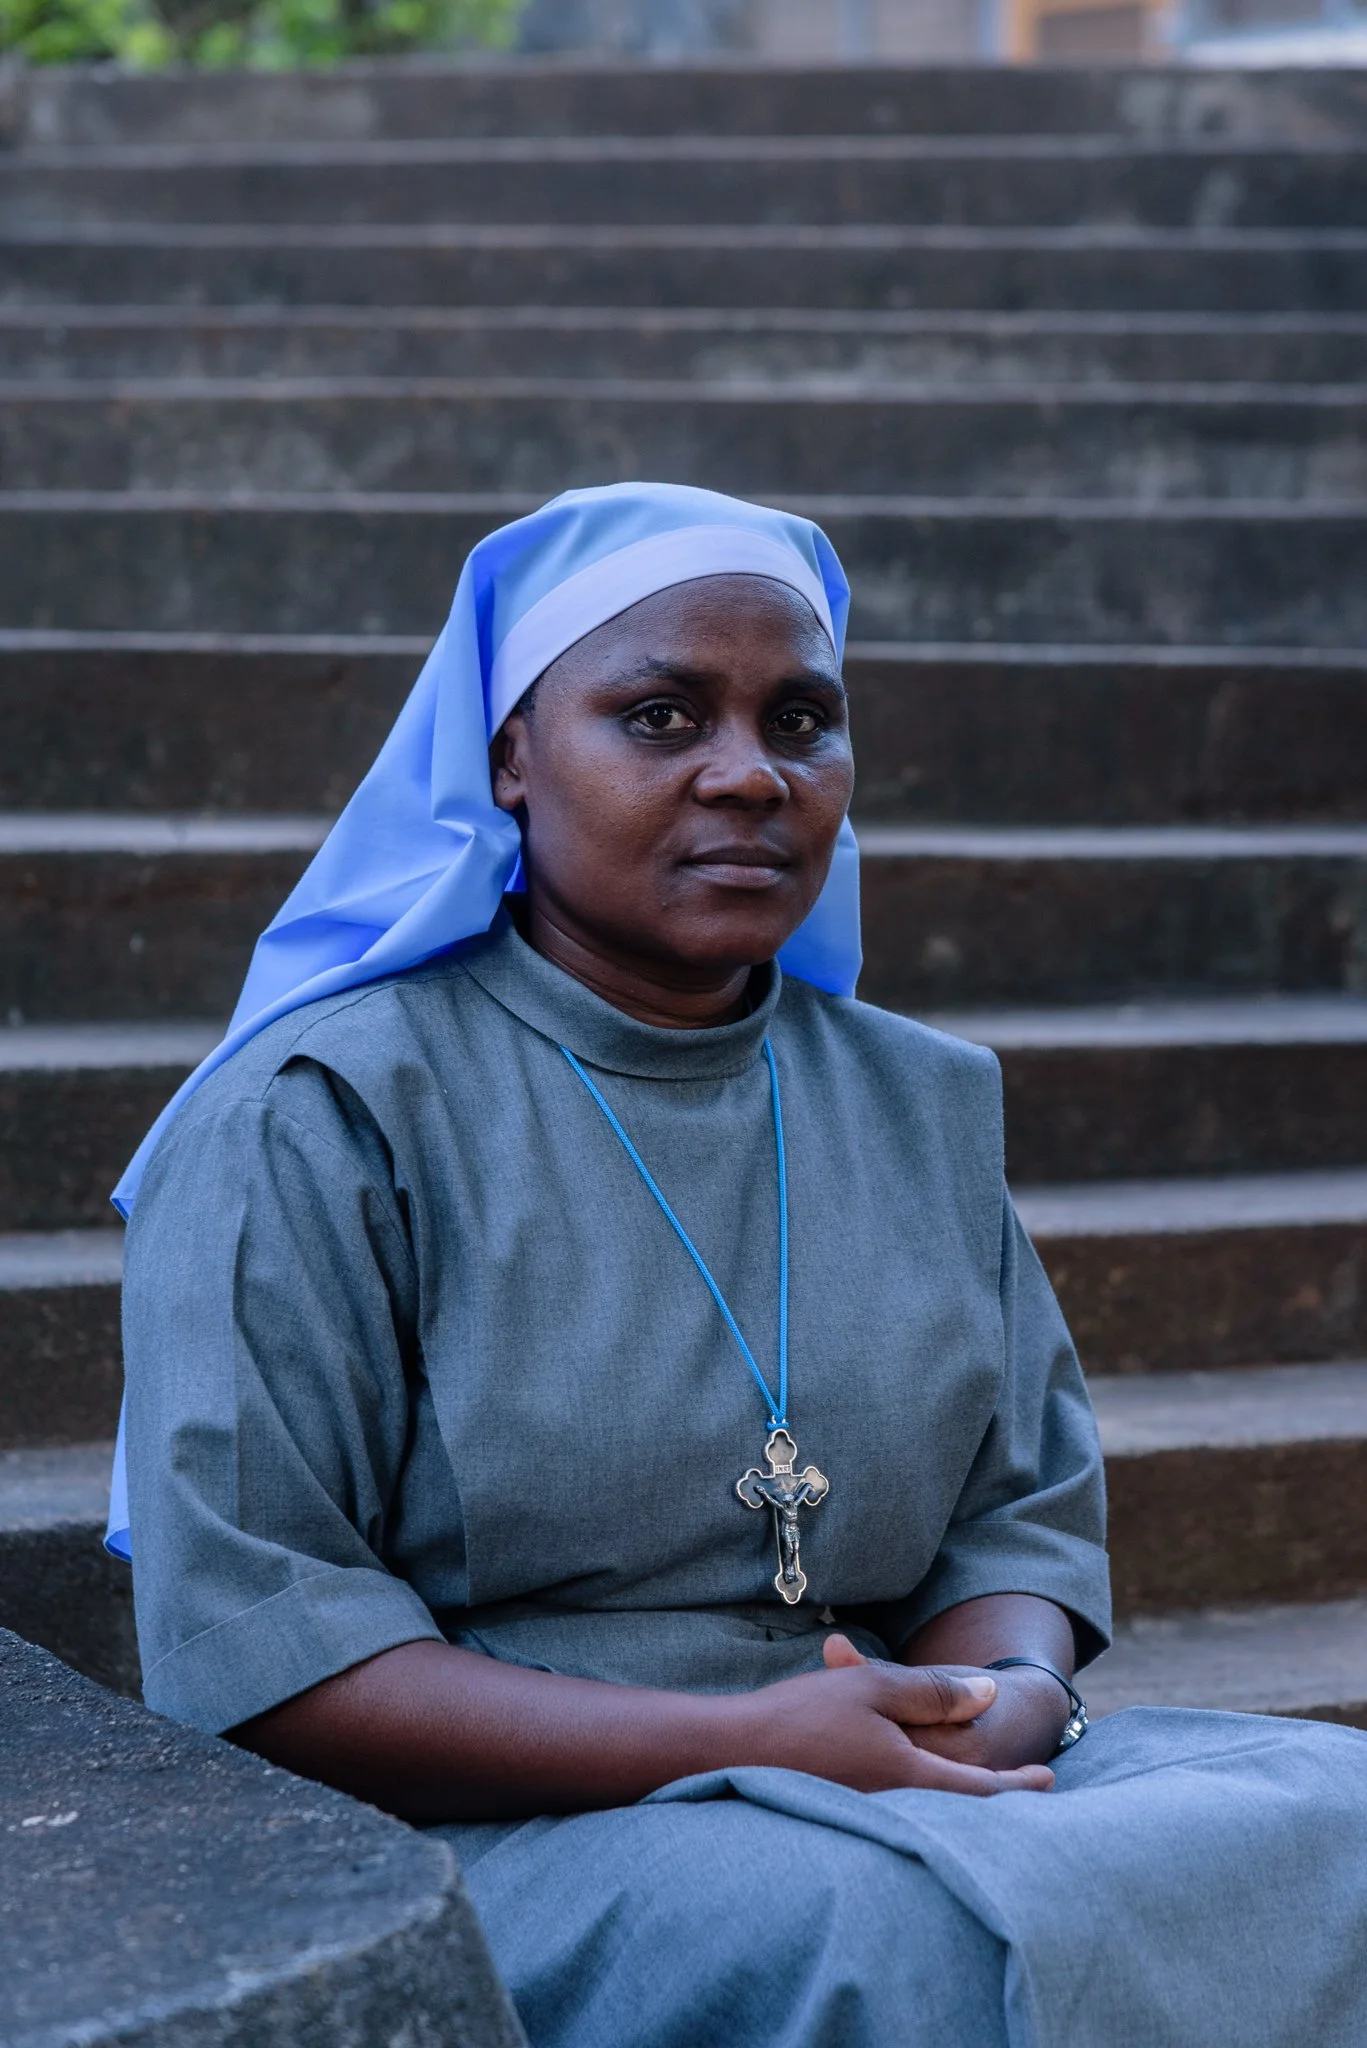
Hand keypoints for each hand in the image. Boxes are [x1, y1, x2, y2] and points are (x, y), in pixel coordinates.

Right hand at [725, 1636, 1054, 1796]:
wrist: (727, 1755)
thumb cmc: (800, 1719)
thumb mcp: (873, 1689)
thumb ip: (933, 1692)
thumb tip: (989, 1694)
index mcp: (911, 1776)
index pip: (983, 1789)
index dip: (1020, 1784)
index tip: (1048, 1779)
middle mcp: (897, 1808)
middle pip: (960, 1808)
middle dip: (993, 1797)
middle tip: (1024, 1788)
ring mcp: (870, 1818)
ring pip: (928, 1810)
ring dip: (954, 1798)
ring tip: (975, 1785)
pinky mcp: (843, 1818)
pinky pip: (898, 1811)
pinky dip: (918, 1798)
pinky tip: (905, 1782)